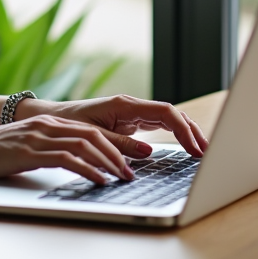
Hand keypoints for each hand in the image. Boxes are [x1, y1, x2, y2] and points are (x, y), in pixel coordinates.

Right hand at [0, 114, 152, 184]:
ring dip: (108, 162)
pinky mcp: (29, 151)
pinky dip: (87, 170)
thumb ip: (50, 150)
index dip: (116, 143)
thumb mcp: (27, 147)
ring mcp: (38, 137)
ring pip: (85, 144)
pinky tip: (97, 180)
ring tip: (121, 177)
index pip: (91, 129)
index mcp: (49, 123)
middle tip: (133, 171)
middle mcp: (47, 125)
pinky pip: (66, 159)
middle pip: (94, 134)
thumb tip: (76, 165)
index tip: (134, 158)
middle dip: (119, 152)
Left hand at [21, 94, 209, 157]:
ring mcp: (132, 114)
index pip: (165, 112)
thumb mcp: (91, 136)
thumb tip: (147, 154)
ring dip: (187, 133)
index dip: (184, 129)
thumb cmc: (66, 124)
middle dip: (192, 131)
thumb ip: (118, 144)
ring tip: (202, 152)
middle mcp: (131, 106)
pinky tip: (185, 148)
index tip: (195, 148)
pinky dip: (175, 135)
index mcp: (124, 105)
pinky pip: (159, 126)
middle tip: (208, 153)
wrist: (49, 118)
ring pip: (168, 119)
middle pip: (172, 114)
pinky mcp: (130, 123)